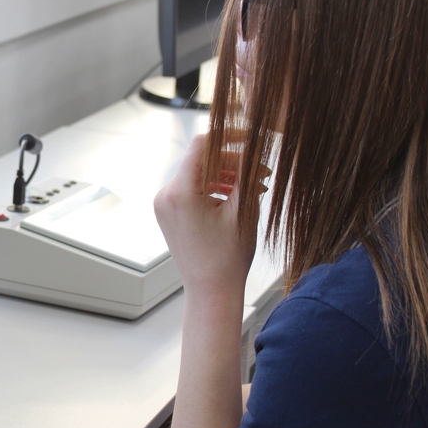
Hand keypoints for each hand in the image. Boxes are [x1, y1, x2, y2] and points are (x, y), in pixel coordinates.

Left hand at [153, 133, 265, 299]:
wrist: (211, 292)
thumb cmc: (228, 258)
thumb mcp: (243, 210)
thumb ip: (245, 173)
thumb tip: (252, 146)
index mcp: (181, 192)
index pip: (202, 144)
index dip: (228, 136)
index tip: (250, 138)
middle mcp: (166, 195)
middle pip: (202, 160)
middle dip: (233, 162)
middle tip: (262, 172)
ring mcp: (165, 205)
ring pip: (199, 175)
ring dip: (226, 176)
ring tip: (255, 187)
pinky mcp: (169, 213)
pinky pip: (192, 190)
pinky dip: (214, 189)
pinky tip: (238, 196)